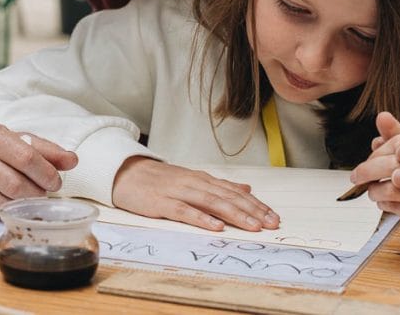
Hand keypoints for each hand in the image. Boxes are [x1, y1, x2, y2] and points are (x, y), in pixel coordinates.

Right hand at [0, 119, 77, 215]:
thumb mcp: (16, 140)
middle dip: (36, 193)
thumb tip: (72, 161)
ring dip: (22, 205)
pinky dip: (2, 211)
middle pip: (14, 183)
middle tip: (44, 194)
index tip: (56, 181)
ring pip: (0, 202)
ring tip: (29, 199)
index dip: (46, 173)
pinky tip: (8, 203)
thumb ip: (46, 150)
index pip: (25, 157)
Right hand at [111, 157, 279, 231]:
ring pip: (211, 202)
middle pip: (227, 197)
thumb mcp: (193, 180)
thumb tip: (248, 188)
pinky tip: (216, 227)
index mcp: (203, 179)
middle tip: (271, 224)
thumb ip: (220, 186)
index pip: (234, 192)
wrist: (126, 173)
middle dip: (252, 211)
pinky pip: (184, 211)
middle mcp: (194, 183)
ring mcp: (178, 192)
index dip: (255, 204)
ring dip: (234, 214)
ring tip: (253, 226)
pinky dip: (201, 218)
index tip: (273, 217)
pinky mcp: (162, 203)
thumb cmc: (160, 181)